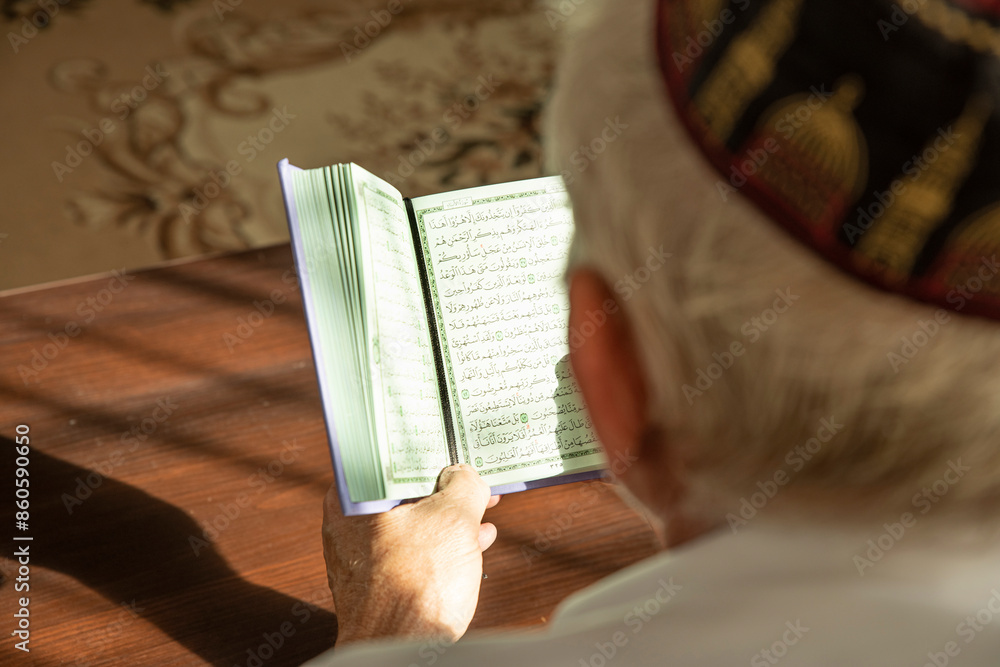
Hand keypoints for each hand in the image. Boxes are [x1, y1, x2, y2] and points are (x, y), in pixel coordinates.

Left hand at [322, 464, 499, 644]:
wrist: (402, 650)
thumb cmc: (414, 586)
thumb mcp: (452, 519)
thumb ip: (463, 486)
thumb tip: (466, 477)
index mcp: (351, 499)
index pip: (387, 458)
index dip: (423, 450)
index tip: (448, 446)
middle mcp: (347, 526)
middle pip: (401, 492)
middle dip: (443, 487)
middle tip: (470, 479)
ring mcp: (361, 558)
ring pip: (410, 522)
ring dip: (448, 516)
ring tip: (480, 509)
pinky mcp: (379, 583)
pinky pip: (413, 551)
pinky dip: (442, 544)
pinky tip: (474, 540)